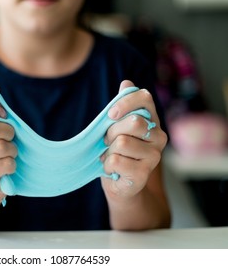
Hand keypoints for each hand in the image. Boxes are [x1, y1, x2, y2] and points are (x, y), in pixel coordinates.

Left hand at [100, 80, 167, 199]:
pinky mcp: (143, 174)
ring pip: (122, 143)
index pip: (145, 98)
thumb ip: (122, 107)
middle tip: (108, 141)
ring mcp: (154, 156)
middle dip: (112, 131)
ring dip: (108, 150)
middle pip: (133, 122)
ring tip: (111, 155)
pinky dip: (106, 164)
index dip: (125, 102)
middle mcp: (159, 137)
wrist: (120, 182)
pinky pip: (116, 160)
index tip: (111, 114)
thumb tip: (127, 83)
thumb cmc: (117, 151)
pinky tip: (112, 168)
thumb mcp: (117, 126)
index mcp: (152, 120)